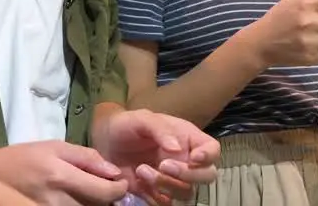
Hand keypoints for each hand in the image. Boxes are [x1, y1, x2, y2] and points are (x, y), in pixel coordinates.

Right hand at [0, 141, 127, 205]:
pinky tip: (75, 197)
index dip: (119, 189)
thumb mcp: (55, 147)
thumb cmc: (25, 157)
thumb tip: (113, 170)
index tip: (122, 181)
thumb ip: (86, 157)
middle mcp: (56, 201)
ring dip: (94, 203)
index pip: (103, 192)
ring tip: (86, 189)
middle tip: (105, 185)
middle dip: (108, 197)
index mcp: (60, 177)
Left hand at [92, 108, 218, 205]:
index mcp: (188, 139)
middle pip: (207, 176)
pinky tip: (138, 183)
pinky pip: (167, 203)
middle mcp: (186, 161)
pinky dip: (155, 197)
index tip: (193, 158)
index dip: (208, 156)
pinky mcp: (158, 194)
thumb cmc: (127, 125)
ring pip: (187, 193)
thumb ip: (160, 129)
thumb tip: (177, 148)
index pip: (212, 149)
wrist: (105, 142)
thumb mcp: (142, 119)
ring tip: (142, 170)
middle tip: (164, 165)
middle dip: (188, 174)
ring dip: (167, 185)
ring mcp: (173, 180)